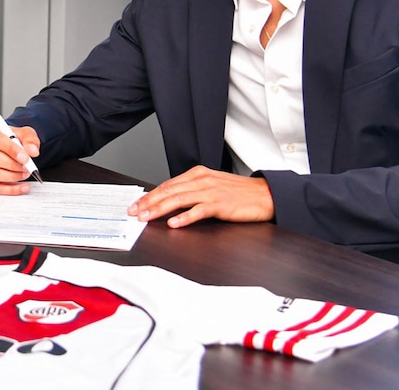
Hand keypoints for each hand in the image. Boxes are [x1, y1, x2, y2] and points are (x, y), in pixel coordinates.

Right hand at [0, 122, 40, 194]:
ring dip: (12, 177)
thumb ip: (29, 139)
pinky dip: (9, 189)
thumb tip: (32, 150)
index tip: (25, 158)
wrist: (4, 147)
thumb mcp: (22, 133)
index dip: (12, 150)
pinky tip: (21, 187)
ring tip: (24, 174)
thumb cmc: (10, 139)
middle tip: (27, 167)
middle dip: (13, 165)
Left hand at [127, 165, 273, 227]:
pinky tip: (174, 223)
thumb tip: (169, 201)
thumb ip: (191, 191)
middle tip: (134, 212)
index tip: (136, 204)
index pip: (167, 184)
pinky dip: (185, 217)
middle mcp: (201, 180)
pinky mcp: (220, 204)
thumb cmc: (238, 193)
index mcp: (197, 174)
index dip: (150, 195)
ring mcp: (211, 192)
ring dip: (159, 209)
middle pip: (168, 191)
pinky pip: (199, 211)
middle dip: (148, 202)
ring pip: (179, 199)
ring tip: (146, 217)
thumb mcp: (211, 186)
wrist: (265, 194)